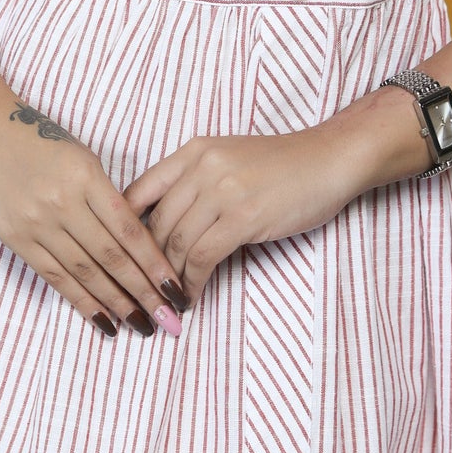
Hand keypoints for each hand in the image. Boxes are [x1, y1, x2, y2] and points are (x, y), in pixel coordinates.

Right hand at [0, 95, 188, 340]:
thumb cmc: (45, 143)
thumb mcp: (85, 158)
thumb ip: (108, 199)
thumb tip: (137, 246)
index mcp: (87, 177)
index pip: (129, 230)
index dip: (155, 264)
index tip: (176, 290)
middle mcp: (62, 202)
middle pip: (111, 257)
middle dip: (144, 292)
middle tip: (169, 319)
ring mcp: (36, 223)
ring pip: (84, 272)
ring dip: (117, 303)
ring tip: (142, 325)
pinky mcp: (16, 239)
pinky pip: (55, 277)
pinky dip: (81, 301)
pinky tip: (104, 320)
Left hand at [120, 127, 360, 304]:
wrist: (329, 160)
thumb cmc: (281, 166)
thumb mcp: (228, 160)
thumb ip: (194, 183)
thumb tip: (161, 226)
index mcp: (193, 151)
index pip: (138, 192)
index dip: (124, 232)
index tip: (122, 261)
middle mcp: (201, 166)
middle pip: (154, 223)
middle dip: (144, 264)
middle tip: (140, 292)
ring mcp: (222, 189)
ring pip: (175, 243)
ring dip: (166, 279)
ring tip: (165, 301)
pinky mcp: (244, 216)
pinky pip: (203, 256)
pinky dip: (192, 282)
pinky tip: (191, 296)